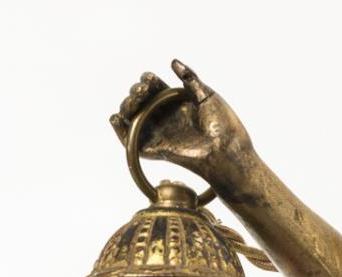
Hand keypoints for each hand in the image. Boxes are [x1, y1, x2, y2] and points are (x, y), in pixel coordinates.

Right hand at [109, 59, 252, 180]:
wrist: (227, 150)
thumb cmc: (223, 124)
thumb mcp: (207, 95)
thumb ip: (189, 78)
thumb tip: (173, 61)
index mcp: (177, 103)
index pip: (155, 87)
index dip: (148, 81)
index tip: (149, 80)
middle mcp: (167, 117)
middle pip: (141, 101)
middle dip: (136, 93)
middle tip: (141, 91)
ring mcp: (161, 133)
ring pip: (133, 118)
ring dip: (126, 107)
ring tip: (130, 102)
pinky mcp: (157, 149)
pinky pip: (133, 142)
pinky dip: (120, 131)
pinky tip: (115, 118)